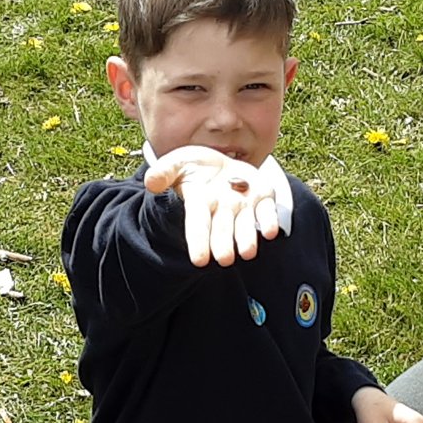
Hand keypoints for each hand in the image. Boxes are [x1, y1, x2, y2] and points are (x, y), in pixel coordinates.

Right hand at [144, 145, 283, 266]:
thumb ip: (164, 172)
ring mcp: (243, 205)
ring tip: (248, 253)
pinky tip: (272, 232)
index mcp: (200, 203)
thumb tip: (150, 182)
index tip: (200, 260)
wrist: (221, 162)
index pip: (197, 225)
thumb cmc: (195, 167)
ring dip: (247, 239)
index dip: (198, 242)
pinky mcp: (263, 196)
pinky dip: (269, 221)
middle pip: (222, 229)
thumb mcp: (176, 163)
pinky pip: (267, 211)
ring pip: (245, 225)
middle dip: (223, 244)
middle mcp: (222, 209)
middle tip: (225, 260)